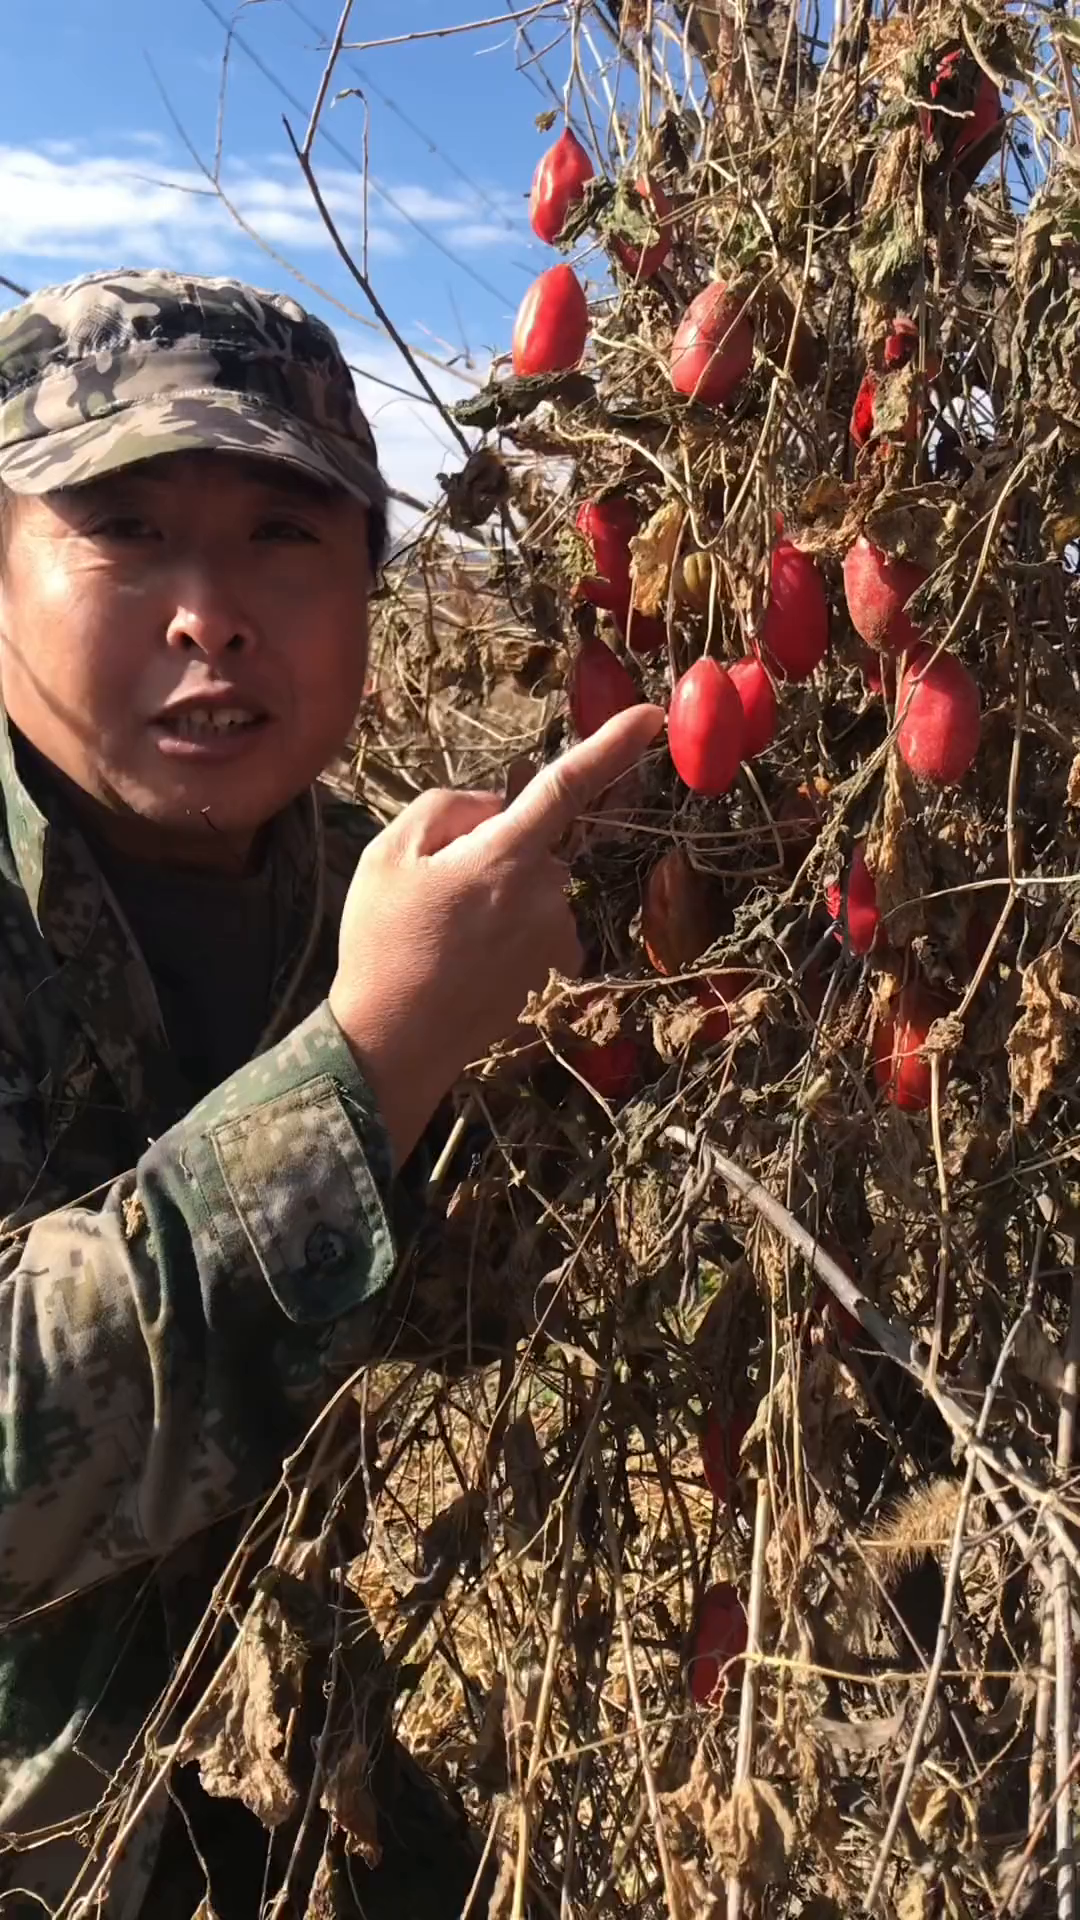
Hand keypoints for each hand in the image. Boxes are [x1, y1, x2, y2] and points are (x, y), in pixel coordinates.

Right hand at [328, 704, 663, 1164]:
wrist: (395, 1043)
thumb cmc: (382, 943)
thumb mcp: (388, 854)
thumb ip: (449, 808)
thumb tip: (498, 805)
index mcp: (503, 857)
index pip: (566, 786)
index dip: (611, 746)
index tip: (652, 716)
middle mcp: (546, 895)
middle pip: (534, 846)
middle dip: (497, 855)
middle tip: (439, 898)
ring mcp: (559, 937)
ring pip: (538, 890)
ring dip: (505, 901)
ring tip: (450, 940)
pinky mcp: (562, 972)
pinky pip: (543, 928)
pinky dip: (515, 937)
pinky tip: (474, 965)